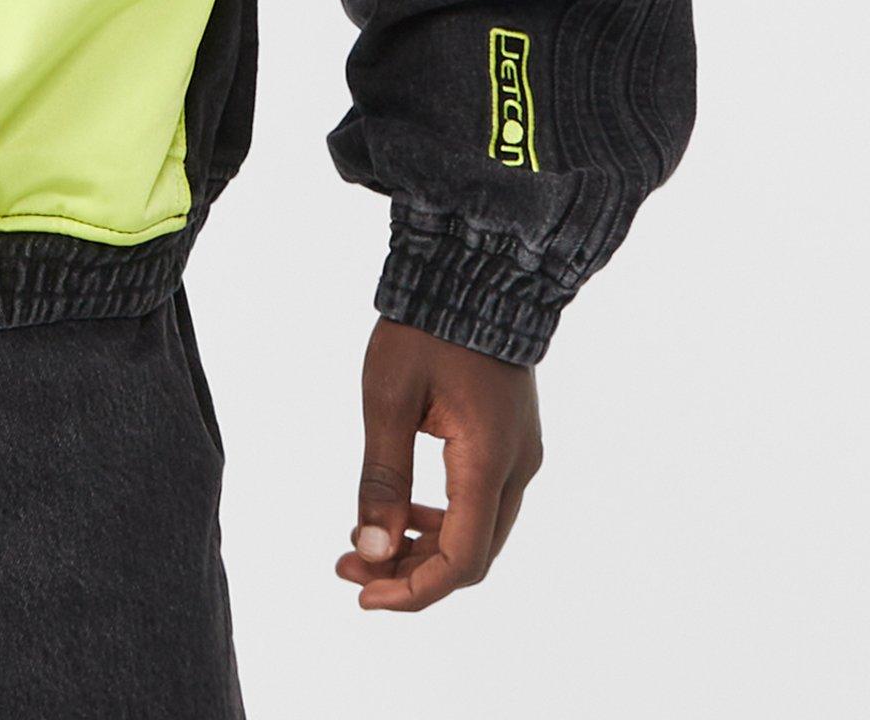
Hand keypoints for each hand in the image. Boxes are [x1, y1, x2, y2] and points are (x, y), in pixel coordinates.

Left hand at [339, 316, 543, 613]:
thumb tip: (371, 550)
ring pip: (478, 532)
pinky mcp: (512, 443)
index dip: (414, 591)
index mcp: (488, 461)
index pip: (462, 560)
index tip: (364, 597)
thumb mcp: (388, 398)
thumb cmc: (427, 329)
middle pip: (472, 554)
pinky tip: (400, 513)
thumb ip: (381, 478)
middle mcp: (517, 468)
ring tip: (363, 545)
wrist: (476, 272)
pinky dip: (441, 520)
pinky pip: (480, 503)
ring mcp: (520, 456)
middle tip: (348, 567)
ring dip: (423, 548)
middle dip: (410, 573)